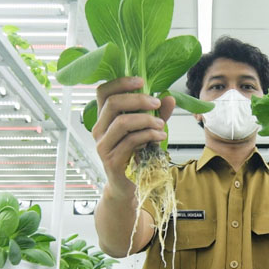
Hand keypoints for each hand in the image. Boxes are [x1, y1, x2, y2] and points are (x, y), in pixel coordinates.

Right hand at [93, 77, 174, 194]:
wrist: (128, 186)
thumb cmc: (136, 155)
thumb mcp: (147, 131)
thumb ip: (156, 115)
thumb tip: (169, 97)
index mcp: (104, 118)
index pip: (103, 92)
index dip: (121, 83)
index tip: (141, 81)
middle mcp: (99, 130)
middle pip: (113, 103)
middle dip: (138, 99)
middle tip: (156, 103)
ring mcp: (103, 145)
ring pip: (122, 122)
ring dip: (146, 120)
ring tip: (161, 125)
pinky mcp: (111, 160)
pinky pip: (130, 141)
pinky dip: (148, 136)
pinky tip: (160, 137)